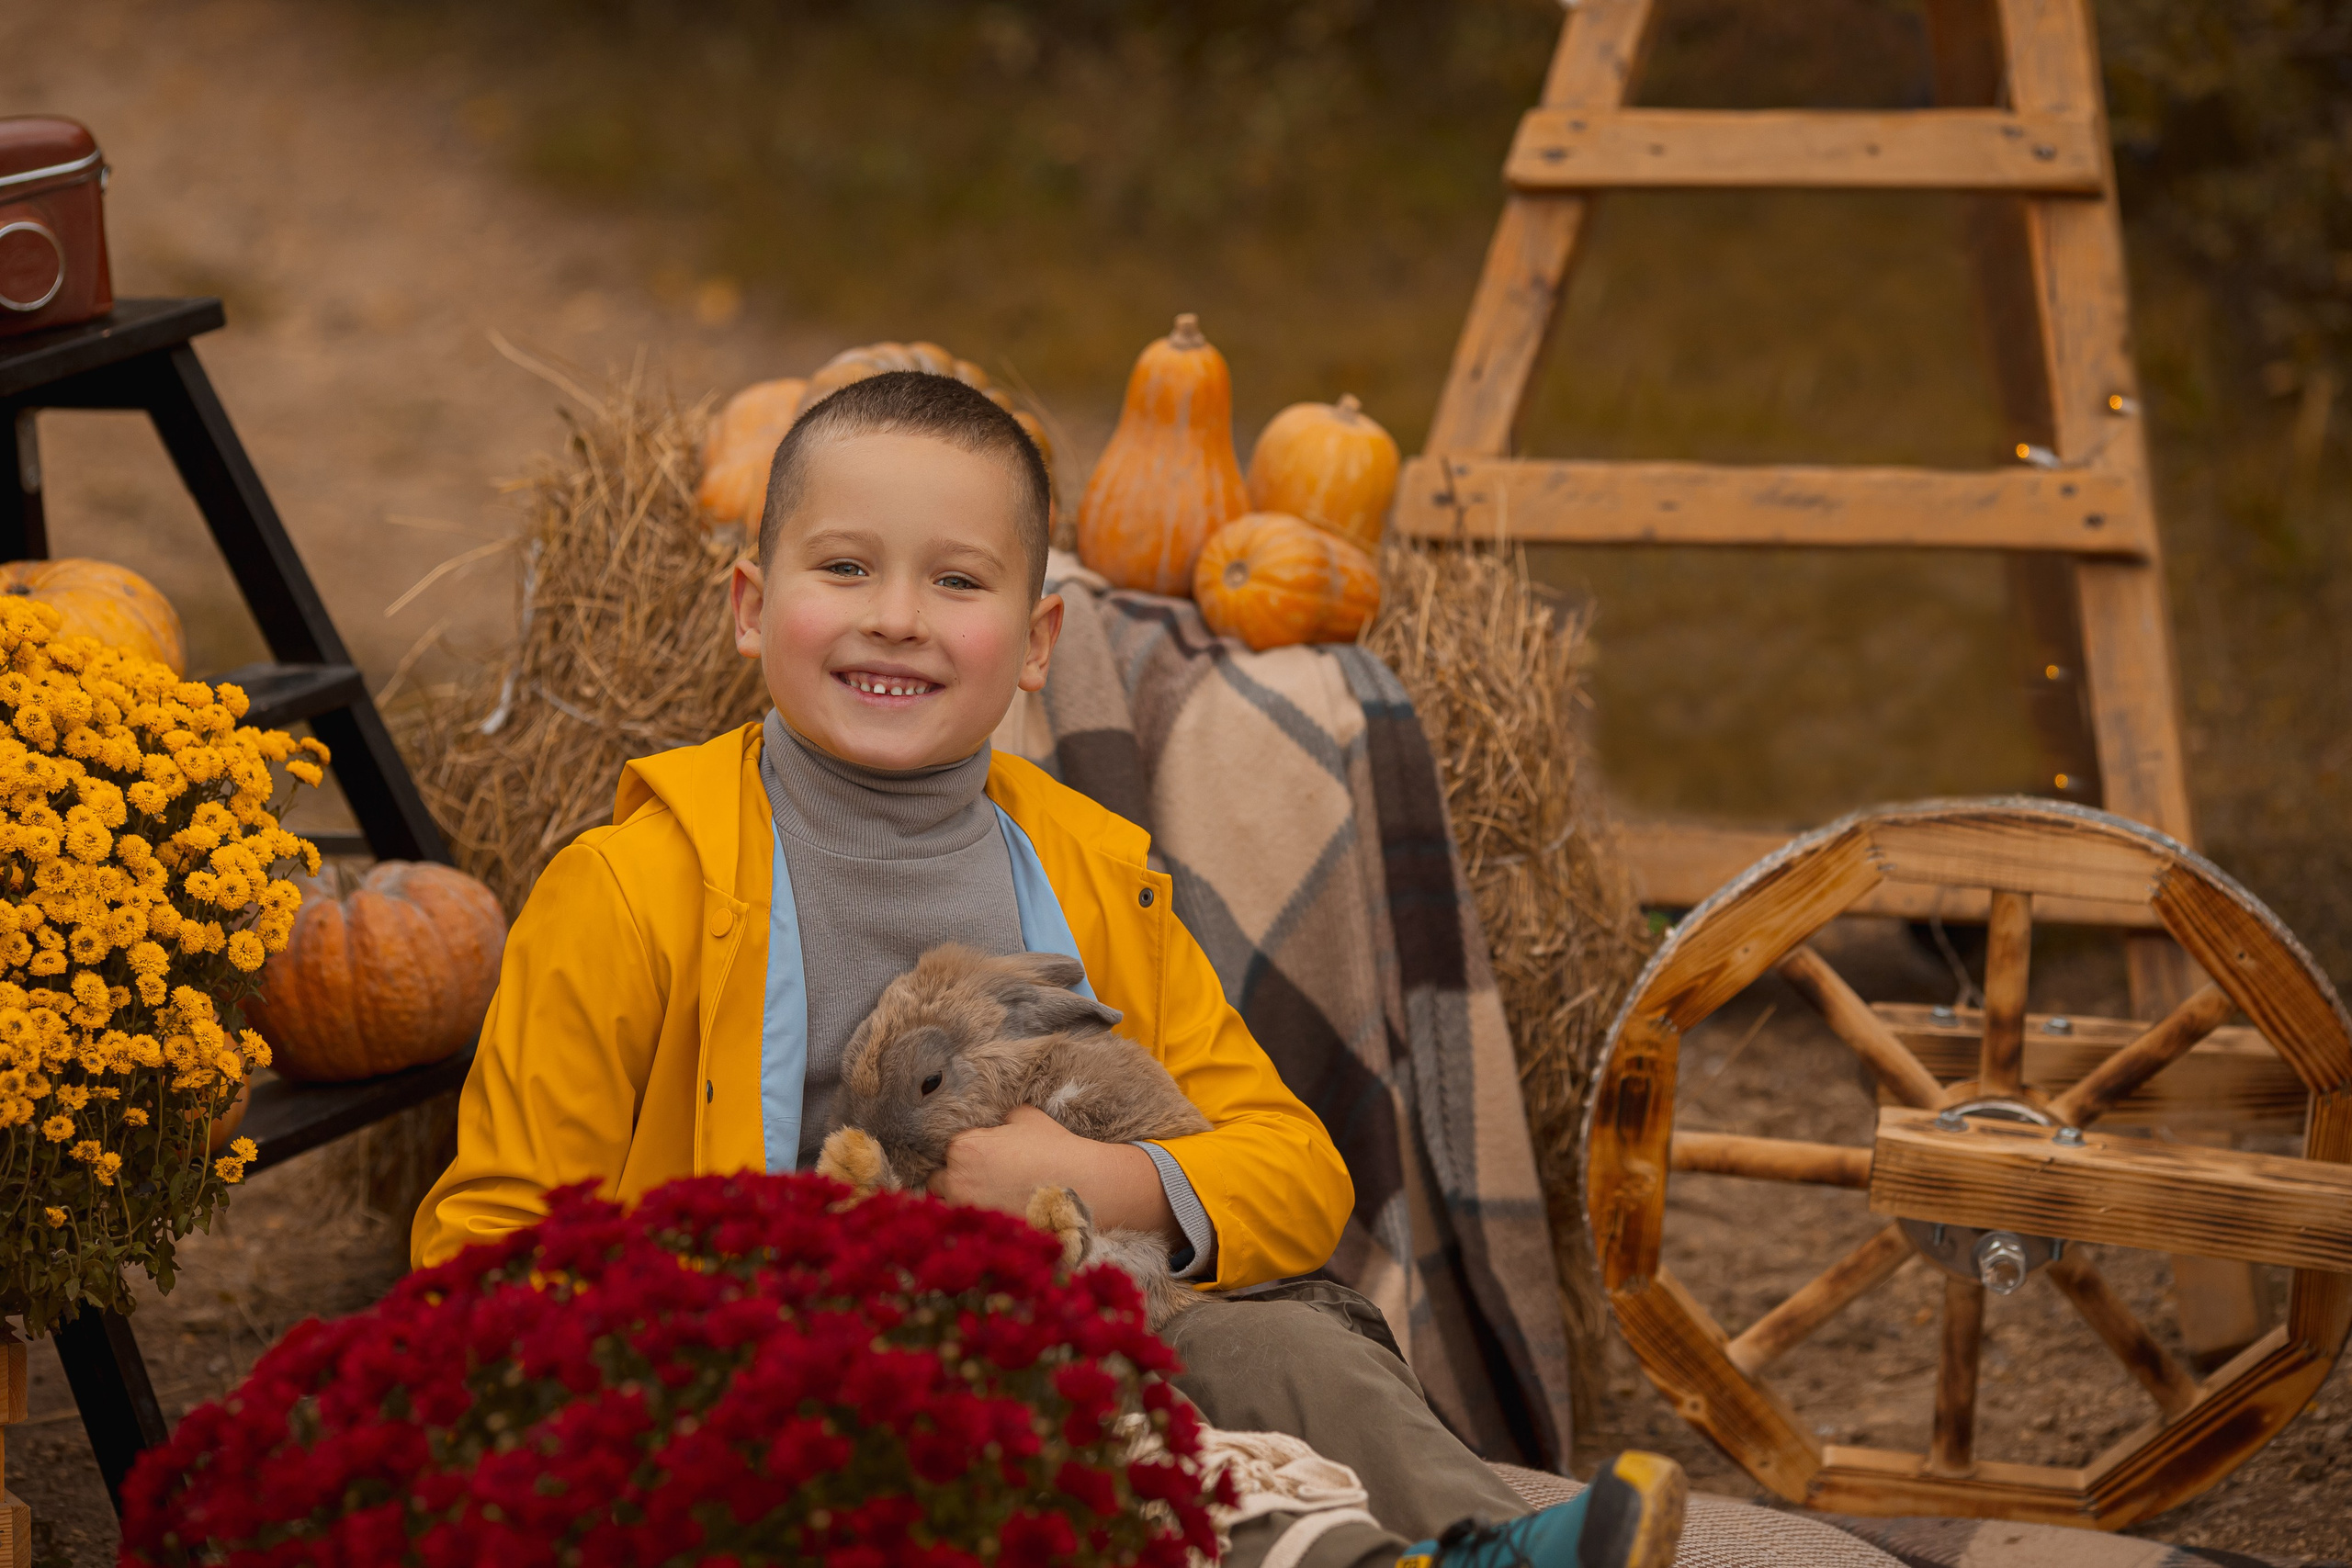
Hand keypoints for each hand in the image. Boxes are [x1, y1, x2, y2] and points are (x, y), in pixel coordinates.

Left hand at [929, 1105, 1181, 1246]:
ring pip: (949, 1208)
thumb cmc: (1056, 1148)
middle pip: (939, 1181)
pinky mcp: (984, 1234)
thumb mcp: (1026, 1118)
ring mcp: (969, 1212)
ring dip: (962, 1204)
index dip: (966, 1153)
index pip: (948, 1150)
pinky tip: (1000, 1215)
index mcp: (963, 1148)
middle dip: (956, 1180)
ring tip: (990, 1201)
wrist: (1086, 1186)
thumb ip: (1000, 1120)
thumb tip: (994, 1124)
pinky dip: (979, 1224)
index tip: (984, 1158)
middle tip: (985, 1180)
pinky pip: (969, 1229)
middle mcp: (957, 1181)